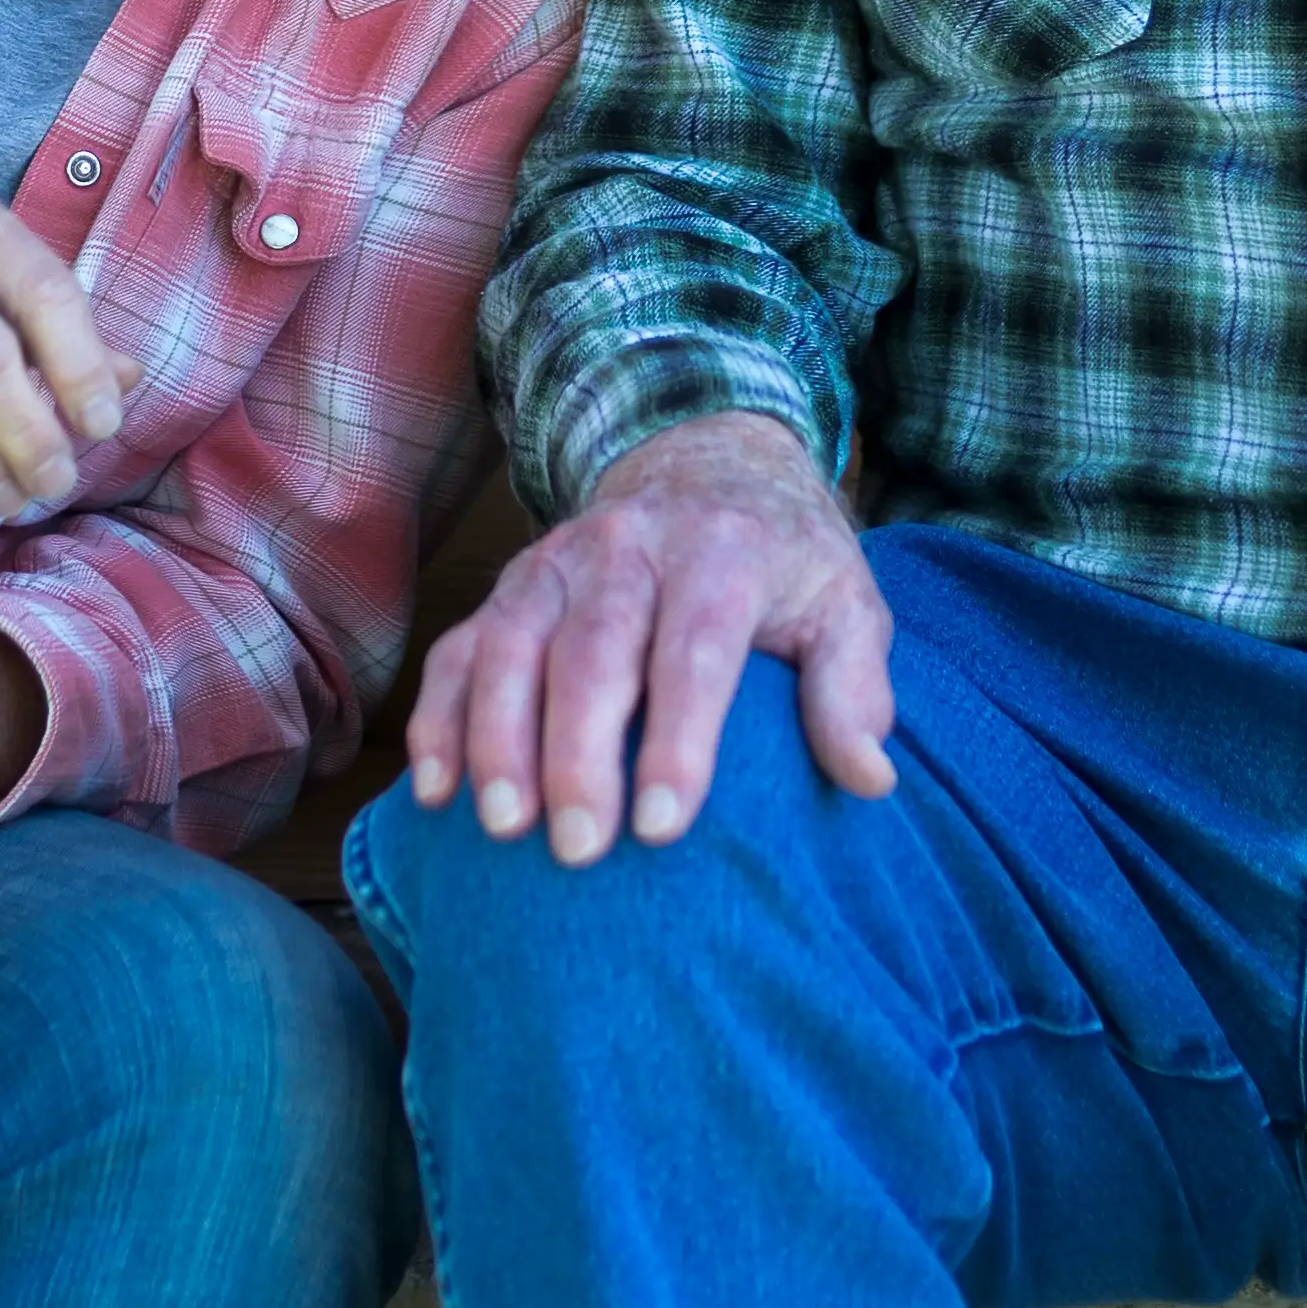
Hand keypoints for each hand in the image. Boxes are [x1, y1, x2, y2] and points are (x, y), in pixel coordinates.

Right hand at [404, 411, 896, 864]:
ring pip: (512, 645)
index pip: (696, 647)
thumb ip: (854, 687)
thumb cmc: (783, 558)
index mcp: (722, 550)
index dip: (679, 738)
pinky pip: (459, 649)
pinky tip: (436, 790)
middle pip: (593, 650)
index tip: (666, 827)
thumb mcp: (844, 601)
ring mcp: (556, 563)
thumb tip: (869, 778)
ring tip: (503, 827)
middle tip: (580, 850)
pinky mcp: (508, 587)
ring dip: (498, 737)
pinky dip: (440, 717)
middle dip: (578, 752)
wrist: (704, 457)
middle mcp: (629, 547)